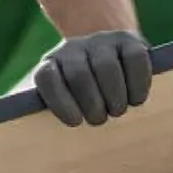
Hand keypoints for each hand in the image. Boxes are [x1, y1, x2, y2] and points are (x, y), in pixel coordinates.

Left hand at [34, 30, 152, 126]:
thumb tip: (35, 133)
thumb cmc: (82, 96)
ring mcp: (100, 41)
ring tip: (117, 111)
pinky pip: (135, 59)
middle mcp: (72, 48)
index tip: (76, 121)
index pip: (47, 78)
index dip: (60, 102)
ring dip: (115, 96)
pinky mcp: (128, 39)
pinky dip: (138, 84)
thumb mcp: (63, 101)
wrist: (109, 57)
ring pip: (106, 67)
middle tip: (100, 119)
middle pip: (79, 74)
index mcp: (51, 64)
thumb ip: (47, 113)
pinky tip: (136, 98)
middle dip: (92, 104)